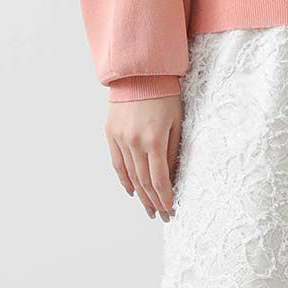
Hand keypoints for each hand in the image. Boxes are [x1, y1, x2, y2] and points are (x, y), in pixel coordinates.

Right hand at [105, 94, 180, 220]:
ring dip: (139, 195)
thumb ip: (173, 151)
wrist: (140, 73)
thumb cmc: (165, 95)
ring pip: (129, 175)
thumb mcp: (177, 122)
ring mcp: (120, 138)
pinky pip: (117, 163)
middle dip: (153, 201)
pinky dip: (124, 179)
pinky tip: (131, 191)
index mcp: (153, 140)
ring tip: (148, 208)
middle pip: (143, 181)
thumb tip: (172, 176)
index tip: (170, 210)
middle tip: (160, 215)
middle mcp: (134, 142)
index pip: (159, 179)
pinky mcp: (111, 133)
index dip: (164, 197)